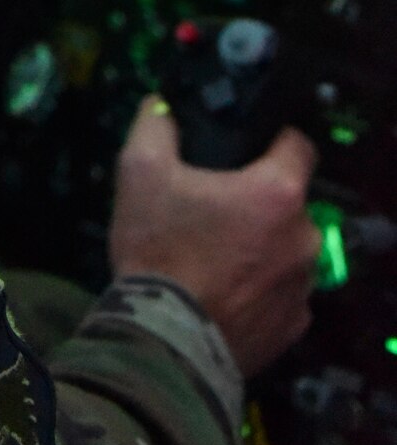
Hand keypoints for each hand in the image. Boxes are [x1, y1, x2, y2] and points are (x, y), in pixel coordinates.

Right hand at [109, 95, 319, 377]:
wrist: (165, 338)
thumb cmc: (160, 248)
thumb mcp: (141, 172)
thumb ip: (154, 125)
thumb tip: (160, 106)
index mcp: (277, 192)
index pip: (299, 145)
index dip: (274, 139)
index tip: (247, 149)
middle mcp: (304, 237)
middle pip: (289, 202)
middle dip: (258, 201)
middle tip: (215, 209)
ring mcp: (303, 286)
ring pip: (286, 249)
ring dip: (262, 246)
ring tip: (216, 256)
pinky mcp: (292, 326)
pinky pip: (282, 293)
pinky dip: (260, 288)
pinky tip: (224, 291)